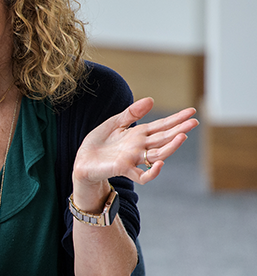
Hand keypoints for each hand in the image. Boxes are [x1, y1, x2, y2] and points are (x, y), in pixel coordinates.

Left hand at [72, 98, 197, 190]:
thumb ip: (131, 113)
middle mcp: (139, 147)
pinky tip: (160, 163)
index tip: (192, 112)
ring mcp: (133, 159)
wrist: (82, 161)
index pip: (161, 126)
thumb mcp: (114, 123)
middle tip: (194, 122)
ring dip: (171, 147)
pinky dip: (152, 172)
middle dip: (179, 130)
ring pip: (157, 154)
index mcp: (138, 134)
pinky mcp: (123, 169)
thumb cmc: (98, 143)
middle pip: (163, 138)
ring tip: (182, 136)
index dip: (176, 119)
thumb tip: (151, 100)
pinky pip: (142, 175)